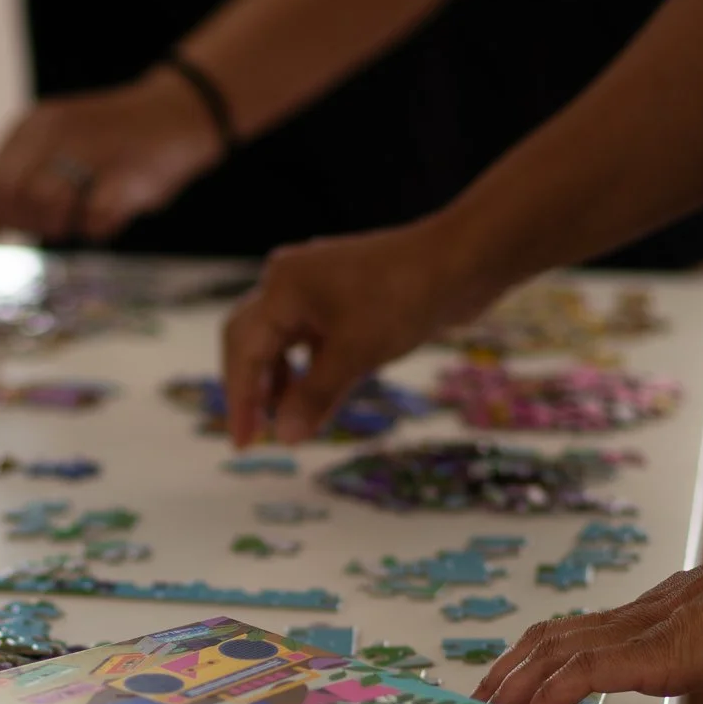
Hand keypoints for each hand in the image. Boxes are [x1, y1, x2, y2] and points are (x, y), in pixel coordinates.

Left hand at [0, 68, 222, 242]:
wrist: (177, 113)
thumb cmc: (114, 139)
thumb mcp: (58, 141)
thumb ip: (20, 173)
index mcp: (35, 123)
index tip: (1, 234)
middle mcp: (58, 131)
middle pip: (14, 196)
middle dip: (25, 224)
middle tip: (50, 226)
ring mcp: (92, 149)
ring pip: (47, 206)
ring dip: (59, 226)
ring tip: (79, 218)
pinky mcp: (127, 174)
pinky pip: (93, 219)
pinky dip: (97, 227)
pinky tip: (110, 213)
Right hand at [221, 215, 503, 445]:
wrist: (462, 259)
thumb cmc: (404, 298)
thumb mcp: (355, 354)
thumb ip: (314, 396)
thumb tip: (285, 437)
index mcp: (281, 288)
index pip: (244, 350)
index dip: (239, 400)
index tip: (243, 443)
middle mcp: (290, 282)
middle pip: (251, 340)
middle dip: (251, 388)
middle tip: (255, 434)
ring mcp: (317, 287)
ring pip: (282, 340)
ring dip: (280, 381)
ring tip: (290, 420)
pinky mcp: (343, 297)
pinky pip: (311, 338)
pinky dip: (308, 369)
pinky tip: (317, 396)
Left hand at [475, 532, 702, 703]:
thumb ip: (696, 639)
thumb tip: (690, 650)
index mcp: (644, 616)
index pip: (570, 630)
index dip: (533, 654)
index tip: (509, 681)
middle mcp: (630, 620)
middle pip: (546, 639)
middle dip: (506, 671)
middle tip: (478, 701)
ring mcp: (638, 634)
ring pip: (554, 652)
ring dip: (516, 684)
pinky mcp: (652, 653)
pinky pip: (586, 672)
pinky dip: (552, 694)